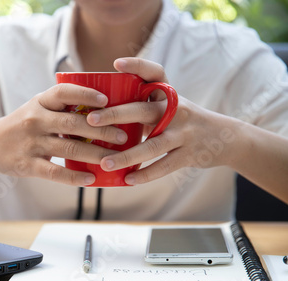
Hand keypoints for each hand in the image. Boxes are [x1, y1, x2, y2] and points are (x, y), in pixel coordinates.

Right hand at [0, 83, 127, 185]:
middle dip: (101, 130)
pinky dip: (74, 177)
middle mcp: (35, 120)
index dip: (85, 95)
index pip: (64, 93)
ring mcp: (31, 143)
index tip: (106, 101)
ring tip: (115, 159)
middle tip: (123, 136)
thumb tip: (102, 107)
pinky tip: (91, 179)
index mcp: (39, 103)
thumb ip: (61, 107)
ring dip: (95, 155)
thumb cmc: (22, 125)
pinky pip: (55, 173)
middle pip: (73, 124)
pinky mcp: (27, 165)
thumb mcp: (36, 108)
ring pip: (69, 149)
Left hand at [86, 57, 241, 184]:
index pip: (154, 73)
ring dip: (126, 156)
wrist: (225, 138)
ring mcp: (184, 132)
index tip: (116, 64)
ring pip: (152, 144)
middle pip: (143, 110)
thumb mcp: (167, 107)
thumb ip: (141, 107)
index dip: (137, 66)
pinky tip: (127, 180)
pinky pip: (164, 165)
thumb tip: (100, 112)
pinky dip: (145, 174)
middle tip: (91, 120)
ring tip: (104, 163)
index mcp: (168, 94)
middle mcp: (175, 110)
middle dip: (116, 114)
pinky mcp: (189, 154)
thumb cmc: (182, 121)